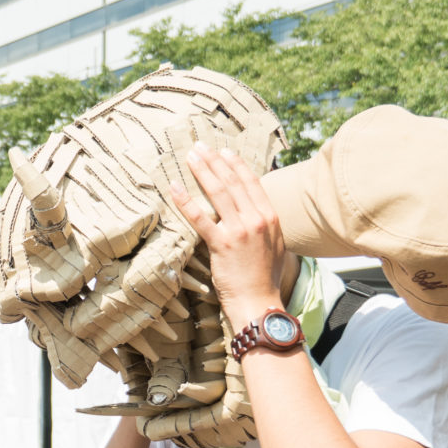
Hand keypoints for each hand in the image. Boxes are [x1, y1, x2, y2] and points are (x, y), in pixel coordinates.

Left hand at [169, 142, 287, 321]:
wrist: (259, 301)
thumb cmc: (263, 278)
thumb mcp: (273, 246)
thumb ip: (263, 225)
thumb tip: (253, 212)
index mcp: (270, 217)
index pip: (252, 182)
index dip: (236, 165)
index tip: (224, 152)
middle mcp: (257, 219)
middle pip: (233, 182)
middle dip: (215, 161)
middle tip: (201, 146)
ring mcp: (239, 231)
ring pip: (218, 192)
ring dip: (202, 171)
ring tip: (190, 157)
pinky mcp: (222, 244)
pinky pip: (200, 217)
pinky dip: (185, 200)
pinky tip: (174, 188)